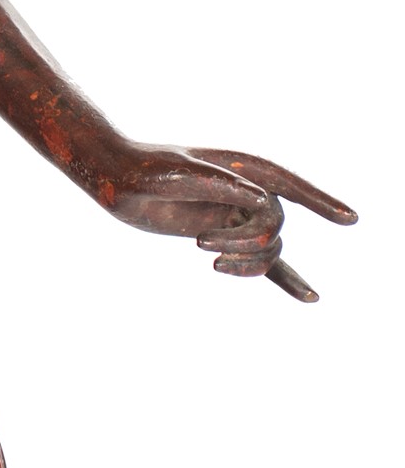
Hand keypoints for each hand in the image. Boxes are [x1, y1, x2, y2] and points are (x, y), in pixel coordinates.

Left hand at [102, 144, 355, 300]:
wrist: (116, 180)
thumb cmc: (144, 170)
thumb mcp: (177, 174)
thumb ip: (217, 184)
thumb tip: (259, 198)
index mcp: (240, 170)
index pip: (290, 185)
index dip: (320, 201)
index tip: (351, 220)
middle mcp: (244, 192)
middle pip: (274, 226)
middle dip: (248, 243)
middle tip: (202, 246)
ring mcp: (236, 214)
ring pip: (267, 248)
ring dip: (247, 263)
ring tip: (212, 262)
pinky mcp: (223, 236)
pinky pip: (262, 260)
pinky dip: (285, 278)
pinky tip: (310, 297)